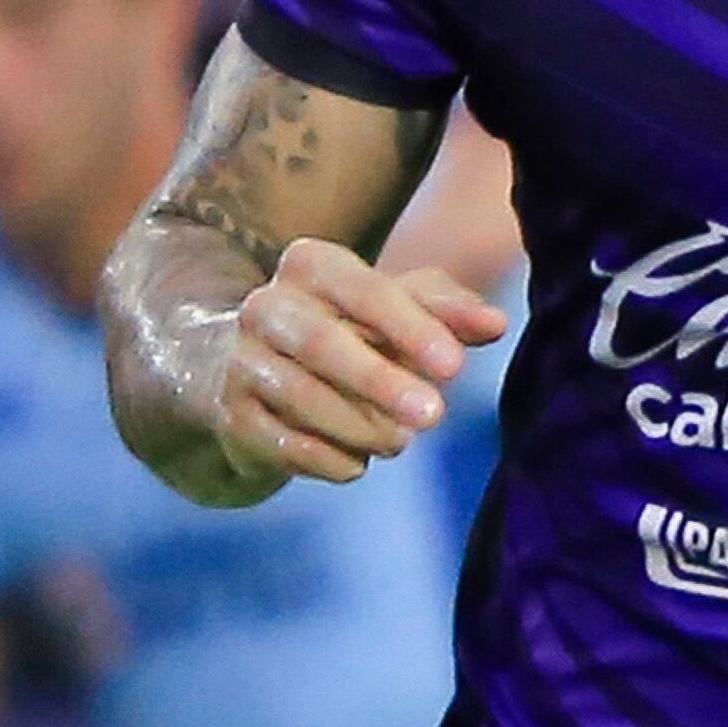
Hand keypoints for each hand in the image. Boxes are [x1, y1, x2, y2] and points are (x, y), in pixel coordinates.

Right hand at [217, 241, 506, 489]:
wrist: (250, 368)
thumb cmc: (349, 327)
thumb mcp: (398, 307)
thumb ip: (448, 311)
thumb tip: (496, 324)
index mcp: (311, 265)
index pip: (365, 290)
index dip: (410, 327)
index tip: (456, 367)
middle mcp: (266, 306)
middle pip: (321, 343)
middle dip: (380, 382)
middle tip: (434, 416)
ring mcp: (241, 362)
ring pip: (301, 398)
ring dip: (360, 427)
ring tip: (398, 441)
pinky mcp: (232, 417)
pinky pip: (285, 444)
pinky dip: (330, 459)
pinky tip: (357, 461)